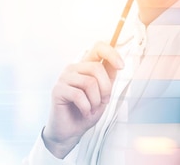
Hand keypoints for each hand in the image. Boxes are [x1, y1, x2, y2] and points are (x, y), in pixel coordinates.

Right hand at [42, 41, 123, 158]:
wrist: (71, 131)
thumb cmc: (87, 111)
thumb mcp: (104, 94)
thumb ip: (109, 77)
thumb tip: (117, 62)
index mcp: (85, 66)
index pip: (98, 48)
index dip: (111, 53)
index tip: (121, 66)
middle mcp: (74, 68)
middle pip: (97, 68)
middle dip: (106, 89)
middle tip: (102, 102)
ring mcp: (64, 77)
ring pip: (90, 82)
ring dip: (95, 101)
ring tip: (92, 108)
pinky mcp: (58, 89)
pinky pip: (79, 95)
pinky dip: (86, 108)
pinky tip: (84, 112)